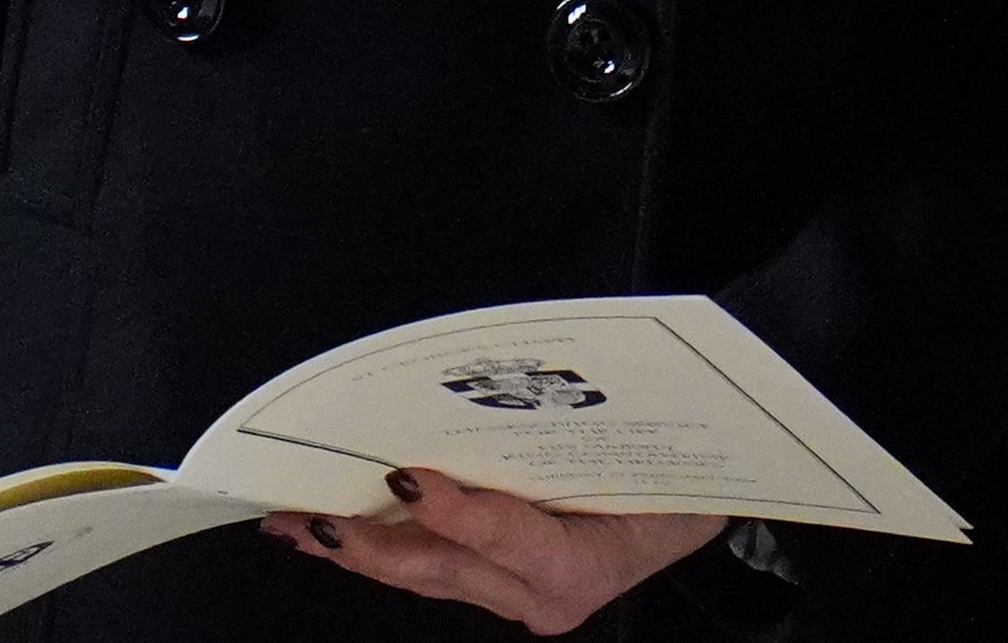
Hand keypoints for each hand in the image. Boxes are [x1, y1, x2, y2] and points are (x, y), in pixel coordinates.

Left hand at [259, 475, 723, 628]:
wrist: (707, 501)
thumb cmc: (677, 470)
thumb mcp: (637, 454)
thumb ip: (566, 444)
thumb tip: (492, 408)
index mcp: (580, 566)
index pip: (505, 536)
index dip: (453, 509)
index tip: (407, 477)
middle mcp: (542, 597)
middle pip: (440, 569)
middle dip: (368, 543)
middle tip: (313, 515)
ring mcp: (517, 600)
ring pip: (425, 576)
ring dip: (358, 549)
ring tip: (300, 524)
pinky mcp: (502, 590)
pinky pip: (436, 571)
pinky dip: (388, 548)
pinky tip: (344, 530)